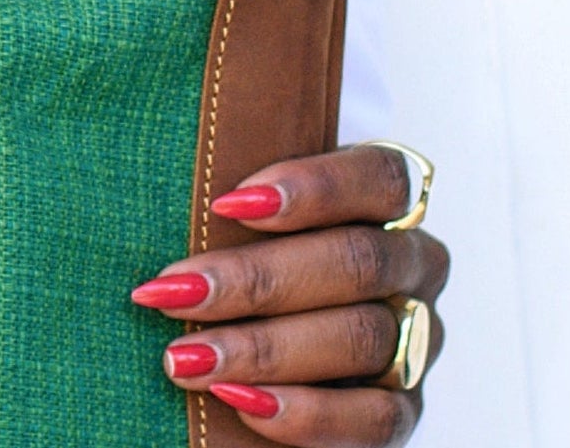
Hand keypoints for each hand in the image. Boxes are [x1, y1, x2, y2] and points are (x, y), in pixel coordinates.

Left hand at [129, 145, 448, 441]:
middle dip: (257, 279)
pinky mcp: (403, 409)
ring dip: (264, 349)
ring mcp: (415, 340)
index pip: (382, 177)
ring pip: (361, 337)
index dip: (315, 187)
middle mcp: (413, 266)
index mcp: (386, 204)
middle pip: (357, 261)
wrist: (260, 355)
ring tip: (185, 358)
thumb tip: (153, 152)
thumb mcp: (242, 214)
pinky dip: (304, 412)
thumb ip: (230, 196)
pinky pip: (374, 417)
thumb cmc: (242, 259)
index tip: (229, 202)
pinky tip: (238, 401)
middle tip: (175, 292)